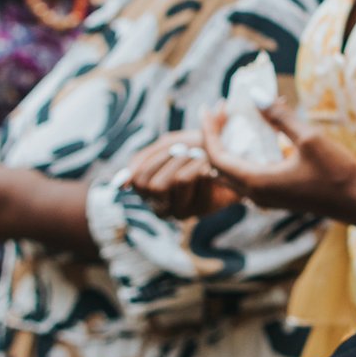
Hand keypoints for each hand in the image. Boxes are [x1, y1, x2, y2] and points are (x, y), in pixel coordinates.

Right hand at [124, 133, 239, 222]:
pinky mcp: (200, 210)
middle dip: (172, 159)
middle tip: (188, 149)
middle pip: (152, 184)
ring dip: (189, 161)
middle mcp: (160, 205)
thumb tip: (122, 184)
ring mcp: (179, 210)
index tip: (174, 146)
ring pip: (175, 181)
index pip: (138, 178)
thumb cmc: (196, 150)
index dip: (155, 159)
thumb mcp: (168, 146)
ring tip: (202, 155)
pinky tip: (211, 169)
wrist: (233, 158)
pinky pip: (197, 183)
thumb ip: (144, 159)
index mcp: (148, 191)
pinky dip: (203, 167)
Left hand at [200, 101, 355, 229]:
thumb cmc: (337, 173)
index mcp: (257, 182)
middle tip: (221, 110)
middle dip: (215, 136)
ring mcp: (265, 198)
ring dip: (227, 147)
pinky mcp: (276, 197)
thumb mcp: (310, 139)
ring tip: (232, 122)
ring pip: (231, 173)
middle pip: (218, 166)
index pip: (216, 156)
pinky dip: (242, 156)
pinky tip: (254, 139)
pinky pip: (246, 177)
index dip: (209, 130)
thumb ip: (280, 117)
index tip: (210, 107)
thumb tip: (256, 95)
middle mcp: (255, 194)